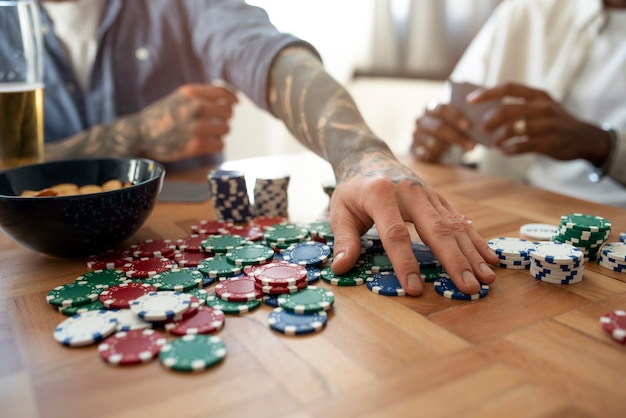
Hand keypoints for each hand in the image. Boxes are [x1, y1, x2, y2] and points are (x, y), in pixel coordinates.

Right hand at [137, 84, 238, 161]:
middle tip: (218, 122)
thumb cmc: (161, 116)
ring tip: (210, 133)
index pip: (224, 92)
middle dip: (225, 117)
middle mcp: (195, 107)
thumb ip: (200, 96)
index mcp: (191, 92)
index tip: (235, 103)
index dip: (233, 98)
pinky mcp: (196, 145)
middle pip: (228, 111)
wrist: (140, 134)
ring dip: (221, 132)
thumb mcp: (178, 97)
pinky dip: (216, 145)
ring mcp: (196, 127)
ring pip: (226, 129)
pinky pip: (219, 144)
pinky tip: (208, 143)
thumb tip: (229, 97)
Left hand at [329, 151, 497, 295]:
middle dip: (455, 261)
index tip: (415, 288)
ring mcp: (428, 193)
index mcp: (381, 194)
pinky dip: (475, 240)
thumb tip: (341, 268)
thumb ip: (343, 239)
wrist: (368, 157)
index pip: (396, 234)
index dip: (405, 262)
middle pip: (437, 229)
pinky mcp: (438, 198)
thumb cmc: (353, 190)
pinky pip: (460, 220)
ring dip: (472, 253)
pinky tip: (489, 258)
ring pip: (454, 225)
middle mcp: (411, 192)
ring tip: (486, 279)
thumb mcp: (339, 211)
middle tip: (469, 287)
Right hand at [411, 102, 474, 161]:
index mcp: (431, 107)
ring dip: (450, 148)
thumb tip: (481, 124)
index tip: (468, 126)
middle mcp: (421, 120)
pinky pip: (424, 153)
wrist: (433, 140)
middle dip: (456, 137)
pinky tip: (447, 156)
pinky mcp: (414, 148)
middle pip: (437, 127)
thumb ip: (463, 120)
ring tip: (465, 151)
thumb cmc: (449, 127)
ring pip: (432, 142)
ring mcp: (416, 135)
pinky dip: (437, 154)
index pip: (441, 109)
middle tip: (472, 145)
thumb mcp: (455, 121)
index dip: (455, 117)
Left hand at [469, 83, 609, 164]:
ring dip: (498, 138)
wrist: (586, 138)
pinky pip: (521, 146)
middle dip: (489, 120)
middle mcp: (543, 107)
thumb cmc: (556, 122)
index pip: (508, 88)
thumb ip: (520, 106)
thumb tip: (487, 113)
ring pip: (512, 129)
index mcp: (539, 95)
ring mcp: (547, 125)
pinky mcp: (549, 143)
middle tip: (483, 128)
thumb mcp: (543, 106)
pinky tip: (505, 151)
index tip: (471, 100)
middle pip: (506, 110)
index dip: (487, 93)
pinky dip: (509, 150)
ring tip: (494, 143)